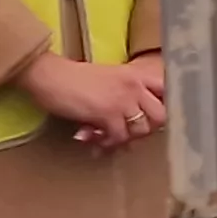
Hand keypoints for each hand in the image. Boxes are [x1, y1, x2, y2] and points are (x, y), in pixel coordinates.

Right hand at [20, 48, 167, 149]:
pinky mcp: (107, 113)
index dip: (165, 107)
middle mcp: (135, 86)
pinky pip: (118, 137)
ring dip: (125, 139)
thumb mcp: (107, 80)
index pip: (167, 91)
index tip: (153, 119)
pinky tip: (94, 141)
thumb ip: (122, 99)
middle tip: (128, 135)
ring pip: (141, 130)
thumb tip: (128, 130)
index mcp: (136, 75)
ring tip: (106, 139)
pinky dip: (108, 143)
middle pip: (161, 116)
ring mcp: (123, 99)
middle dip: (146, 130)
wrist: (49, 74)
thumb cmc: (73, 78)